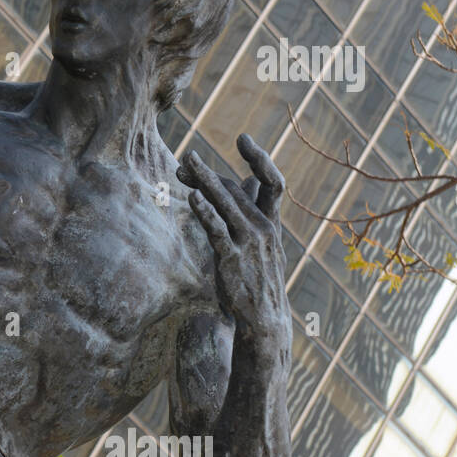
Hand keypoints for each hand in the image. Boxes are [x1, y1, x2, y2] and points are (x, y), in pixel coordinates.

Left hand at [177, 135, 290, 345]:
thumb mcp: (262, 241)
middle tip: (187, 158)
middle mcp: (264, 228)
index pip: (272, 182)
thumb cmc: (259, 277)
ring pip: (226, 204)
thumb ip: (255, 210)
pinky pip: (218, 230)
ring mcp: (249, 243)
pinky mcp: (233, 259)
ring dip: (204, 182)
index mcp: (272, 222)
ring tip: (185, 166)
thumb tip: (249, 179)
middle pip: (236, 190)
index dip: (259, 158)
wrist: (265, 319)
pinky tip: (193, 198)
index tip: (243, 138)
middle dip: (210, 173)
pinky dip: (206, 211)